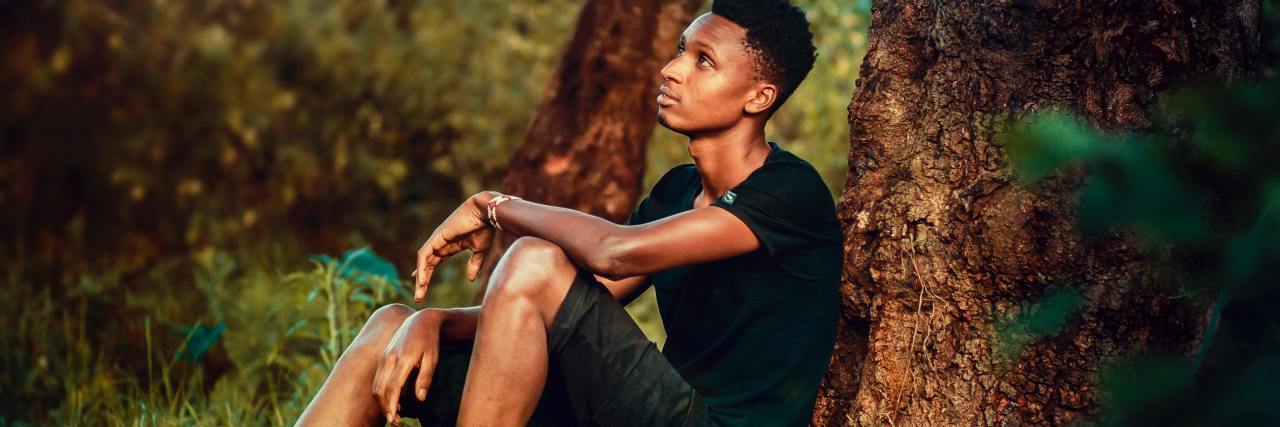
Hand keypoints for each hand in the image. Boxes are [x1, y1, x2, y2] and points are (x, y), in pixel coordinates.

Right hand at [371, 309, 444, 425]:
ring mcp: (384, 356)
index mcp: (404, 358)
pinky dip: (381, 392)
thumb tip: (420, 399)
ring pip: (376, 385)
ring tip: (394, 413)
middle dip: (384, 407)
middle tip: (395, 421)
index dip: (391, 405)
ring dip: (382, 401)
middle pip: (380, 388)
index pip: (393, 387)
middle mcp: (390, 357)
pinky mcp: (383, 357)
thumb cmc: (430, 341)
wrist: (421, 320)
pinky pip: (378, 378)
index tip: (394, 419)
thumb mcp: (433, 358)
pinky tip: (393, 399)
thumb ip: (425, 378)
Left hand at [412, 192, 496, 301]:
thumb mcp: (479, 251)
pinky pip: (424, 255)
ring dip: (420, 277)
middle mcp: (441, 242)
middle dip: (422, 280)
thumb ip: (474, 264)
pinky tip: (420, 280)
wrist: (486, 212)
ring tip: (419, 293)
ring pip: (423, 261)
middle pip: (427, 263)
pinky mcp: (437, 237)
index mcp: (451, 245)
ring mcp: (438, 239)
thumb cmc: (486, 227)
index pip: (434, 261)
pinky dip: (421, 268)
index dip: (427, 273)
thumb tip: (470, 279)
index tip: (421, 286)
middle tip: (418, 297)